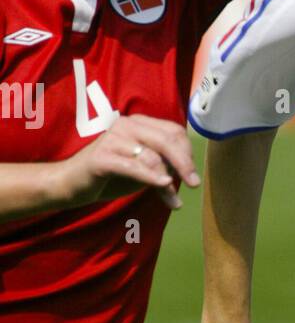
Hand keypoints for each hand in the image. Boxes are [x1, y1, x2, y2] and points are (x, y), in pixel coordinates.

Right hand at [57, 114, 200, 210]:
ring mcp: (112, 138)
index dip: (187, 153)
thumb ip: (163, 169)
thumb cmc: (111, 175)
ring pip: (152, 156)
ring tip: (172, 199)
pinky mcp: (101, 157)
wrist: (72, 184)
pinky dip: (150, 176)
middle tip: (194, 183)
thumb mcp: (143, 171)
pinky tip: (163, 185)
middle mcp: (126, 125)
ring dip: (166, 181)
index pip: (174, 132)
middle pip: (166, 141)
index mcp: (138, 123)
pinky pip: (133, 166)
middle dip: (184, 163)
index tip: (192, 174)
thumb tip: (186, 177)